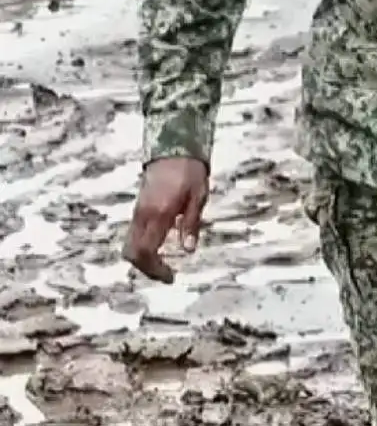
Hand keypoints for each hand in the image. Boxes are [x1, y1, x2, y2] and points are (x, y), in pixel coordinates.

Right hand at [127, 157, 209, 284]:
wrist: (173, 149)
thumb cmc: (190, 172)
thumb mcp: (199, 197)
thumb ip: (192, 224)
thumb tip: (188, 250)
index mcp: (158, 214)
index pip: (145, 251)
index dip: (154, 269)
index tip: (170, 276)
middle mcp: (142, 215)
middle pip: (131, 253)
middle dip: (146, 269)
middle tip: (166, 275)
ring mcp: (137, 212)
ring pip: (128, 245)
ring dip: (142, 260)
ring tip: (163, 266)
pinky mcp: (137, 209)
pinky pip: (132, 236)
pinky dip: (141, 249)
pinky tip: (158, 250)